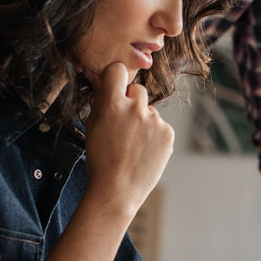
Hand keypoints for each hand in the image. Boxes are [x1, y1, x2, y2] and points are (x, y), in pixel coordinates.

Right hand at [84, 62, 173, 213]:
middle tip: (123, 124)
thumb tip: (106, 83)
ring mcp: (155, 121)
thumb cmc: (100, 159)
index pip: (117, 70)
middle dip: (131, 101)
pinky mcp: (168, 134)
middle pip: (138, 90)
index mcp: (113, 104)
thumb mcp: (92, 126)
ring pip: (149, 112)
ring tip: (133, 145)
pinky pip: (160, 126)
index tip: (115, 84)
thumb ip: (101, 102)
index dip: (115, 77)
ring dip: (143, 122)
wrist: (117, 190)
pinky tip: (144, 151)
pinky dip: (154, 135)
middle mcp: (136, 108)